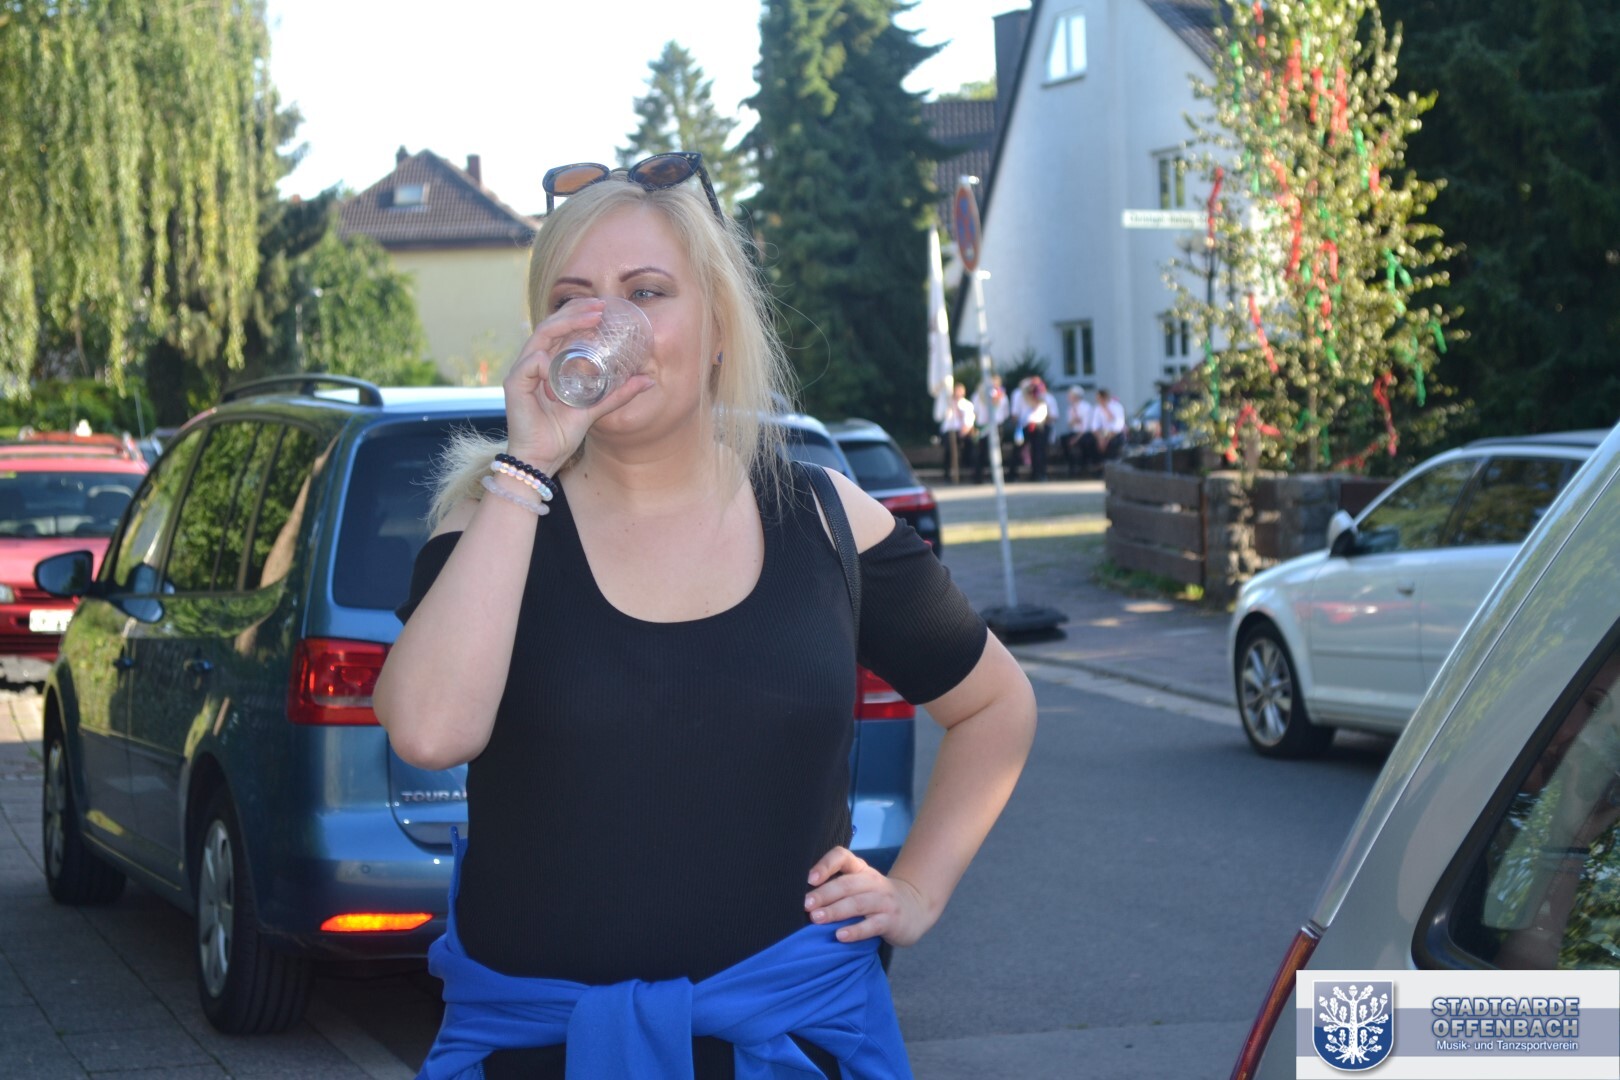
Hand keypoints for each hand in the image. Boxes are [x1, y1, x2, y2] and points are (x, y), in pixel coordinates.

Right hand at [503, 298, 653, 469]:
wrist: (541, 459)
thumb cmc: (561, 434)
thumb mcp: (595, 409)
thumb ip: (617, 394)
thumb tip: (646, 380)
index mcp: (549, 364)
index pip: (561, 330)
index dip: (579, 315)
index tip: (604, 308)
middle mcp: (534, 363)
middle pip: (551, 326)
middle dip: (575, 311)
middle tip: (600, 305)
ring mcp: (523, 372)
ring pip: (540, 336)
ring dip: (565, 324)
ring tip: (590, 319)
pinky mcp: (514, 385)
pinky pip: (530, 364)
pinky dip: (545, 361)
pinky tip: (558, 365)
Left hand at [804, 846, 934, 947]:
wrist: (915, 907)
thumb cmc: (876, 897)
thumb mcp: (860, 884)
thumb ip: (837, 885)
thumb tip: (801, 896)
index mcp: (861, 869)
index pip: (842, 857)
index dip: (825, 865)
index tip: (809, 878)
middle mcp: (872, 882)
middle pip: (847, 884)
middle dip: (824, 893)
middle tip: (805, 904)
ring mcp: (884, 901)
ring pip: (858, 903)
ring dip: (835, 911)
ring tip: (816, 918)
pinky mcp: (892, 920)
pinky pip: (872, 925)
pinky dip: (855, 930)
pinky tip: (840, 936)